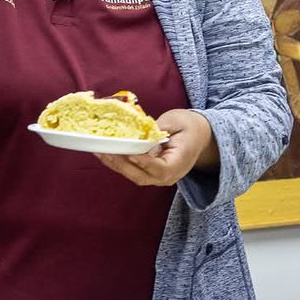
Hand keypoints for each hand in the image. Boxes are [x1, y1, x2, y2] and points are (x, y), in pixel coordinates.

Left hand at [95, 109, 217, 186]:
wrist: (200, 136)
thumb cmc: (189, 125)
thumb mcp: (175, 121)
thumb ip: (156, 131)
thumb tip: (137, 138)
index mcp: (181, 161)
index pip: (161, 169)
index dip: (145, 163)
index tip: (130, 154)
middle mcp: (170, 175)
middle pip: (142, 176)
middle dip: (121, 164)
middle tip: (104, 151)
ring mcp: (160, 177)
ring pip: (135, 175)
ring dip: (116, 164)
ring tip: (99, 151)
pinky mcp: (151, 173)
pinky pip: (134, 171)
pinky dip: (119, 163)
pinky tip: (105, 153)